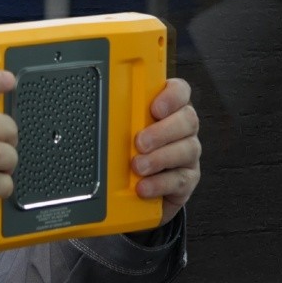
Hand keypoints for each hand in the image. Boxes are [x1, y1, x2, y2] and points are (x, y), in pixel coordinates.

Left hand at [132, 78, 201, 226]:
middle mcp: (183, 128)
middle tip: (140, 142)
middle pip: (188, 120)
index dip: (171, 97)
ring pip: (188, 149)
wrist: (136, 191)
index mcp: (169, 109)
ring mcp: (188, 153)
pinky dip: (160, 183)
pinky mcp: (188, 178)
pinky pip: (181, 179)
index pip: (180, 91)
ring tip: (138, 166)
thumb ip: (119, 118)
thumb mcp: (122, 130)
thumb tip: (93, 111)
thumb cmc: (129, 151)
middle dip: (162, 131)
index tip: (155, 108)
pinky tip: (143, 186)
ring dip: (160, 158)